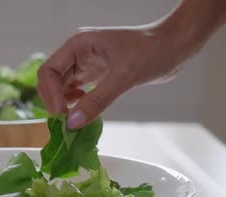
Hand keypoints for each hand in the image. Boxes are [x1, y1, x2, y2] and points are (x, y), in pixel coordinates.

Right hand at [37, 27, 185, 128]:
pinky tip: (85, 111)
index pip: (49, 72)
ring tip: (75, 119)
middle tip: (67, 123)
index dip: (51, 95)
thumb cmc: (153, 51)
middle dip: (55, 102)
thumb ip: (97, 101)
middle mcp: (77, 53)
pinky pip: (76, 92)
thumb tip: (72, 124)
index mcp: (78, 44)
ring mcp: (86, 64)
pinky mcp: (96, 74)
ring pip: (61, 88)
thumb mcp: (124, 77)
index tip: (63, 115)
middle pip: (51, 81)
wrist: (176, 45)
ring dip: (64, 105)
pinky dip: (75, 105)